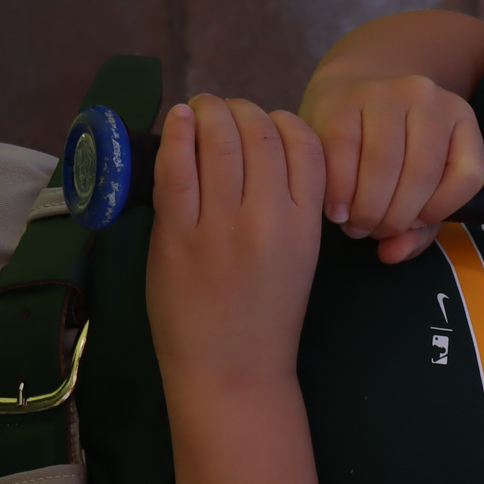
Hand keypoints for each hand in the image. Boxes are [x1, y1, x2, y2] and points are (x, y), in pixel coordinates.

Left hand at [144, 94, 325, 394]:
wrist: (232, 372)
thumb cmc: (266, 318)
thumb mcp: (300, 257)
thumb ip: (289, 206)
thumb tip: (258, 152)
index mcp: (308, 223)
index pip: (303, 143)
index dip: (281, 121)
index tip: (262, 126)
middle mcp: (269, 217)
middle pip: (260, 131)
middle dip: (239, 110)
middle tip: (221, 112)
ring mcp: (221, 225)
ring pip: (219, 139)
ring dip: (208, 112)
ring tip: (198, 110)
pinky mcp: (177, 235)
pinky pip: (177, 167)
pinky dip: (176, 134)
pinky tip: (177, 121)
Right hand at [295, 67, 483, 264]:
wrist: (345, 95)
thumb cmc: (389, 150)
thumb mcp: (416, 185)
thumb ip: (416, 229)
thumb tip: (392, 254)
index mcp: (460, 118)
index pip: (469, 175)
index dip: (440, 210)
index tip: (413, 223)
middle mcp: (427, 96)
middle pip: (422, 173)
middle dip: (396, 218)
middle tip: (374, 233)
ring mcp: (384, 92)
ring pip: (383, 164)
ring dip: (367, 209)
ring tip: (355, 226)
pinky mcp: (342, 98)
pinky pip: (342, 152)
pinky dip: (339, 191)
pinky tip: (336, 210)